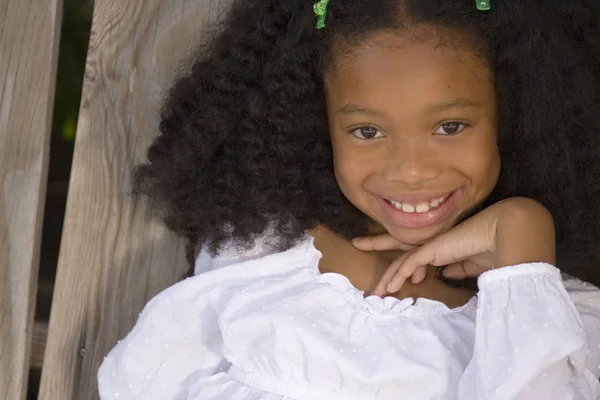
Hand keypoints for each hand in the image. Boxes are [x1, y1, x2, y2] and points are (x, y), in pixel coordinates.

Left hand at [353, 197, 555, 296]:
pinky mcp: (433, 247)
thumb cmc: (495, 247)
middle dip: (379, 252)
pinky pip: (409, 262)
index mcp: (442, 248)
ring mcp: (432, 244)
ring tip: (376, 293)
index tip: (394, 276)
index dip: (403, 264)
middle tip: (361, 253)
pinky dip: (399, 275)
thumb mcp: (474, 264)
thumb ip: (459, 267)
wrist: (508, 232)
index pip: (416, 255)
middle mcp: (434, 244)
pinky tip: (391, 287)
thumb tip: (445, 274)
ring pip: (401, 261)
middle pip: (400, 251)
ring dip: (387, 277)